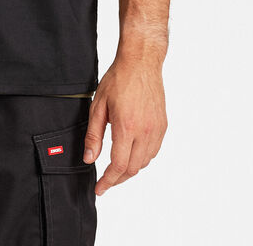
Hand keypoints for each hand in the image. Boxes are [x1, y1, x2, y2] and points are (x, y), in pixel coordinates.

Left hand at [84, 54, 167, 193]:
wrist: (141, 62)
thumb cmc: (118, 79)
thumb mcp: (98, 105)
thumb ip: (94, 135)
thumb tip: (89, 159)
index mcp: (126, 127)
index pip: (118, 166)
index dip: (108, 181)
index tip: (100, 188)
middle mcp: (145, 132)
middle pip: (132, 169)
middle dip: (117, 179)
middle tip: (105, 181)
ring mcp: (156, 130)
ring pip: (144, 162)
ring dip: (130, 169)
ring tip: (116, 168)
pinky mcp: (163, 125)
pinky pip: (153, 151)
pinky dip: (142, 159)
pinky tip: (132, 154)